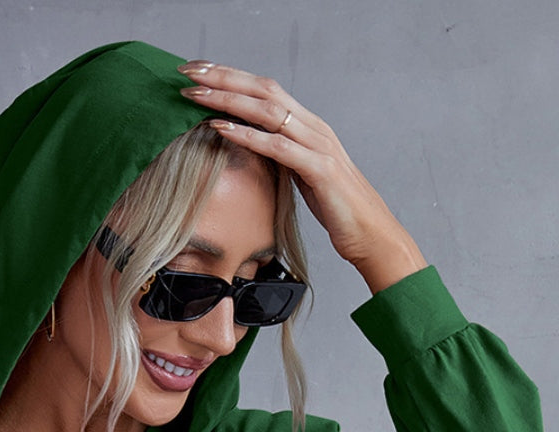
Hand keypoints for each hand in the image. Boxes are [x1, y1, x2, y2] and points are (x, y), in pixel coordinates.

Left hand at [177, 60, 428, 289]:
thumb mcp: (302, 176)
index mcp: (308, 126)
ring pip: (268, 111)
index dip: (231, 77)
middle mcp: (314, 127)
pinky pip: (278, 147)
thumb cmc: (337, 209)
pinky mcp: (320, 170)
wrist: (372, 234)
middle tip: (187, 70)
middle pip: (263, 89)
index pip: (265, 90)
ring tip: (196, 94)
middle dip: (223, 77)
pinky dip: (248, 135)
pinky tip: (222, 128)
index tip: (199, 71)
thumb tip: (252, 147)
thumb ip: (281, 156)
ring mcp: (318, 145)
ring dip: (229, 100)